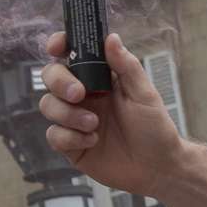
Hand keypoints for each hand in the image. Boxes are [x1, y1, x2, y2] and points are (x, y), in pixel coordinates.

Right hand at [33, 30, 184, 195]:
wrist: (158, 168)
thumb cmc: (155, 129)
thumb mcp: (145, 95)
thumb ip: (126, 67)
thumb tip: (111, 38)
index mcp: (99, 79)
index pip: (71, 55)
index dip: (59, 46)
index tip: (56, 47)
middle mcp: (83, 96)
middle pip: (51, 77)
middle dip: (59, 82)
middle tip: (79, 93)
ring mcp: (74, 120)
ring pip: (48, 105)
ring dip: (68, 114)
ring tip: (95, 125)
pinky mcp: (70, 144)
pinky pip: (54, 135)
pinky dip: (70, 137)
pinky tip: (93, 141)